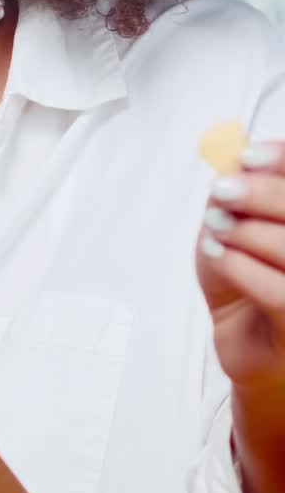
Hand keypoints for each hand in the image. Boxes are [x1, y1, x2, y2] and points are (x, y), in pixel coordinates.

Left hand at [197, 141, 284, 390]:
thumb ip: (242, 187)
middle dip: (262, 194)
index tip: (247, 155)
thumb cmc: (246, 274)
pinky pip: (278, 292)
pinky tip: (218, 255)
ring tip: (215, 230)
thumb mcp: (236, 221)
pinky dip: (240, 266)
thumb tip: (241, 156)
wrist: (243, 337)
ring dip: (246, 232)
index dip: (284, 160)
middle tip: (222, 191)